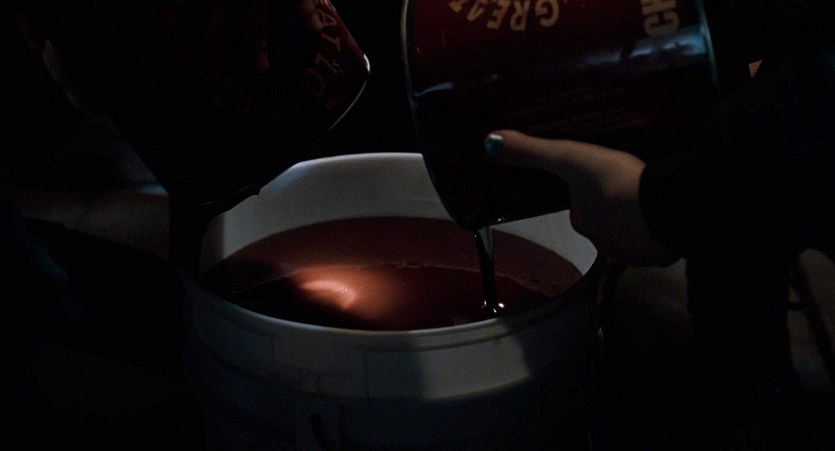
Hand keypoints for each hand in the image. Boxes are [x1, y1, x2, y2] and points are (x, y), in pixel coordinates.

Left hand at [485, 130, 678, 266]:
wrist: (663, 205)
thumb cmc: (612, 182)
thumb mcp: (569, 157)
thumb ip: (532, 151)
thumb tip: (490, 142)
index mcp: (582, 221)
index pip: (583, 209)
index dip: (592, 195)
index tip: (605, 182)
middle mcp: (603, 242)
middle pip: (608, 222)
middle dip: (617, 208)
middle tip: (631, 186)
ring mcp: (633, 251)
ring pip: (632, 233)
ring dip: (639, 219)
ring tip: (651, 198)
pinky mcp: (660, 254)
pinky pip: (657, 241)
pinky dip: (660, 229)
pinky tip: (668, 213)